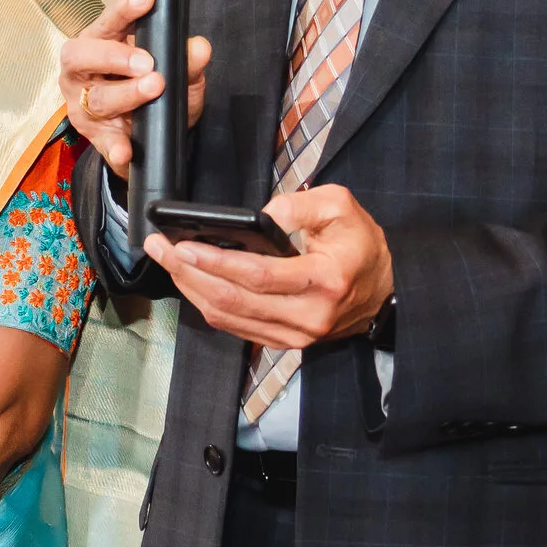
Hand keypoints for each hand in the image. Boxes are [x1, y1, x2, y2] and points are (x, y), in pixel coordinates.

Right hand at [59, 0, 211, 174]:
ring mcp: (84, 106)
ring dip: (126, 93)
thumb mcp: (177, 74)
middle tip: (147, 61)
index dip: (123, 9)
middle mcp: (82, 72)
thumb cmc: (152, 90)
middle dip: (114, 56)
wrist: (147, 136)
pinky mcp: (96, 138)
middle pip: (81, 56)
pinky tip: (127, 150)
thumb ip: (187, 61)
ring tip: (153, 88)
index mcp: (99, 43)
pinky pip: (103, 143)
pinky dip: (115, 147)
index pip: (107, 21)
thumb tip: (200, 47)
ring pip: (98, 99)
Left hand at [140, 184, 392, 347]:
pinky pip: (237, 328)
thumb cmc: (361, 245)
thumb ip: (299, 205)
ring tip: (167, 261)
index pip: (258, 275)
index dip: (215, 261)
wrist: (387, 290)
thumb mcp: (341, 207)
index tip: (183, 244)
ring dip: (191, 290)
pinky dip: (208, 305)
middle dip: (188, 273)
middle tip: (159, 248)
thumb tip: (261, 216)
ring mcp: (297, 334)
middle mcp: (308, 315)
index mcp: (324, 280)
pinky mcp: (287, 342)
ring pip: (229, 318)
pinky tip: (191, 283)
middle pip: (233, 300)